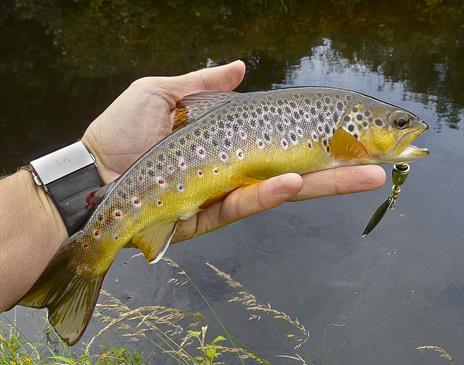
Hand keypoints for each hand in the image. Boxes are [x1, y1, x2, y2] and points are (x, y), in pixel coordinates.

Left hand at [82, 61, 385, 242]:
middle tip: (377, 163)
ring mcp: (224, 194)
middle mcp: (232, 167)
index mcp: (225, 139)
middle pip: (291, 167)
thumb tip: (240, 66)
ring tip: (362, 175)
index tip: (349, 129)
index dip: (312, 135)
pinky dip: (268, 194)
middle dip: (334, 166)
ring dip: (320, 183)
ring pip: (279, 191)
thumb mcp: (162, 92)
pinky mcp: (209, 216)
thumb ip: (205, 82)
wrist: (92, 175)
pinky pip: (245, 204)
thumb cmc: (121, 131)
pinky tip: (294, 182)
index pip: (278, 137)